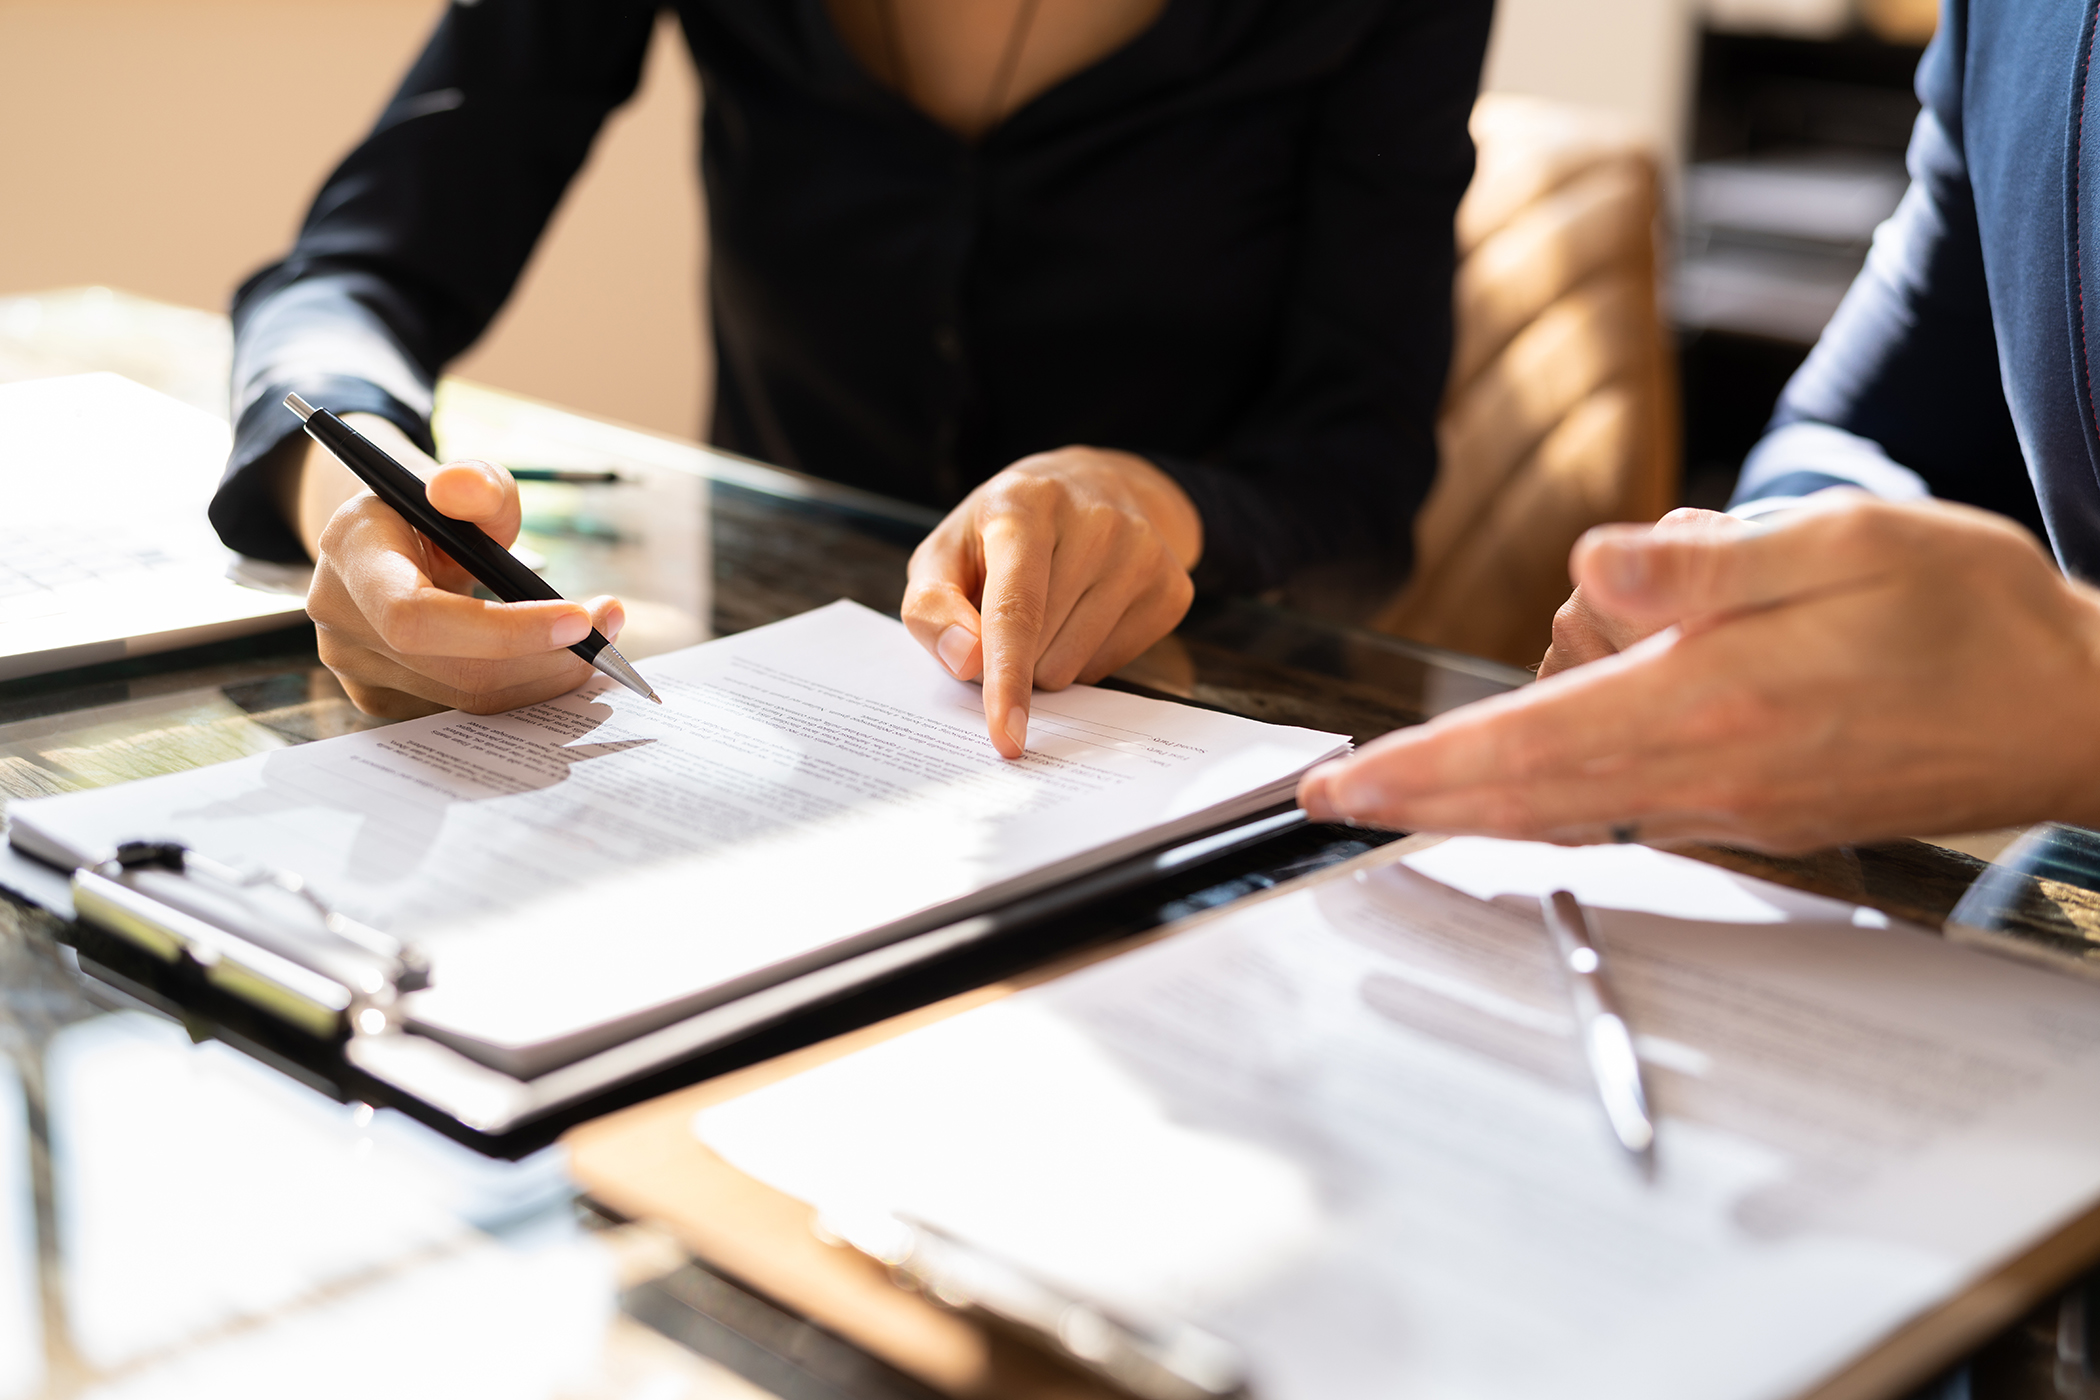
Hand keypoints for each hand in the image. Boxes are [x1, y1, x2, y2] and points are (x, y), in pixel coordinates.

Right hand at [292, 416, 623, 717]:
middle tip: (609, 629)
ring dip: (546, 676)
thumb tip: (466, 489)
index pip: (417, 617)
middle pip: (454, 669)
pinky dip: (523, 689)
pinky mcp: (382, 699)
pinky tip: (558, 661)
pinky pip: (465, 708)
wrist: (395, 544)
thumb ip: (478, 483)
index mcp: (351, 555)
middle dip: (546, 656)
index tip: (578, 620)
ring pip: (468, 697)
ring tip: (597, 641)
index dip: (502, 630)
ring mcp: (355, 669)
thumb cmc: (437, 510)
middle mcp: (340, 620)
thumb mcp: (466, 484)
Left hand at [903, 447, 1200, 756]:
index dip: (1006, 677)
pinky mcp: (1173, 588)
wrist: (1093, 487)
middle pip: (1039, 651)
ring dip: (1045, 659)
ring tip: (1050, 605)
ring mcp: (1144, 553)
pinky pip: (1107, 669)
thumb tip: (967, 661)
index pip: (1016, 609)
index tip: (1006, 736)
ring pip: (1072, 668)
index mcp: (1026, 504)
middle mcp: (1096, 521)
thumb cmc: (1002, 532)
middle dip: (1009, 654)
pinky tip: (1085, 610)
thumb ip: (931, 607)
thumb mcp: (946, 554)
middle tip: (1009, 606)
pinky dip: (1083, 657)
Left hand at [1298, 494, 2099, 851]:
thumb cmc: (1969, 614)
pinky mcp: (1748, 812)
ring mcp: (1727, 806)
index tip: (1339, 787)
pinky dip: (1551, 791)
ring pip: (1566, 804)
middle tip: (1328, 801)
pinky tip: (1531, 762)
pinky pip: (1619, 807)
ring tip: (1452, 745)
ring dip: (1487, 781)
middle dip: (1415, 799)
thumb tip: (1591, 570)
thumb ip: (1708, 563)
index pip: (1527, 744)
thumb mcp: (1846, 542)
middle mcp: (1708, 772)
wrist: (2069, 710)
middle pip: (1523, 796)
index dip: (1420, 767)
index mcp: (1716, 700)